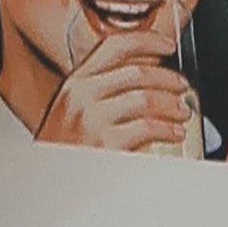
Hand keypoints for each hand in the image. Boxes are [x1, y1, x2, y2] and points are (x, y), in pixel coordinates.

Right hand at [43, 20, 204, 159]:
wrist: (44, 185)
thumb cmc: (62, 151)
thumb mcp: (71, 112)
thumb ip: (98, 92)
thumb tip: (142, 80)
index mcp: (75, 83)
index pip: (114, 46)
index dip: (146, 40)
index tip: (167, 45)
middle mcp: (82, 95)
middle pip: (136, 72)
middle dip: (167, 77)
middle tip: (182, 85)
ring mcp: (93, 119)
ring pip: (145, 99)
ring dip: (171, 104)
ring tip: (182, 111)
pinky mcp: (105, 143)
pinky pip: (146, 128)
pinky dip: (166, 129)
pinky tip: (173, 133)